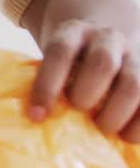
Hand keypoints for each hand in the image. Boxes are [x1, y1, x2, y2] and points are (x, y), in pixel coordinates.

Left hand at [30, 18, 139, 141]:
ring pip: (134, 86)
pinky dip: (139, 125)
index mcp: (74, 31)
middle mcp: (109, 38)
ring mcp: (137, 55)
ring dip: (115, 114)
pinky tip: (126, 136)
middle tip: (78, 112)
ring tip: (103, 128)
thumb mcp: (56, 61)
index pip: (60, 52)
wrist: (105, 40)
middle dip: (86, 96)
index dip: (47, 85)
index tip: (38, 115)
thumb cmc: (72, 62)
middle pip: (102, 63)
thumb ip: (52, 82)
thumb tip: (42, 118)